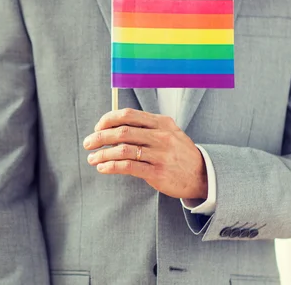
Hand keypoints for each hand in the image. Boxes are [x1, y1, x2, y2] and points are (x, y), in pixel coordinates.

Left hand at [83, 108, 206, 199]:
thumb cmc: (178, 153)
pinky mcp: (157, 172)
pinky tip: (102, 168)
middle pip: (122, 131)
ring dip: (102, 154)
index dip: (108, 119)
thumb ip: (145, 127)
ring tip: (92, 159)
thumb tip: (112, 126)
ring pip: (123, 149)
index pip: (128, 115)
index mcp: (161, 122)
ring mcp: (160, 154)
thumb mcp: (168, 132)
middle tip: (87, 143)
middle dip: (100, 137)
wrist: (203, 175)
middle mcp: (161, 136)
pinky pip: (128, 167)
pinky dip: (111, 166)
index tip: (97, 127)